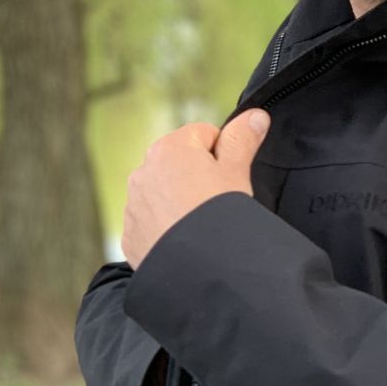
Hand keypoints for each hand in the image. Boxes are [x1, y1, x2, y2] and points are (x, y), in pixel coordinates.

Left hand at [121, 109, 270, 268]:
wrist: (197, 269)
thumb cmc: (218, 217)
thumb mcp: (237, 173)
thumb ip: (243, 139)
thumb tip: (255, 116)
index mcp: (171, 148)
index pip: (204, 134)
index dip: (224, 154)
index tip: (230, 177)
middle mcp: (144, 170)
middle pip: (181, 162)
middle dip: (199, 176)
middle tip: (219, 202)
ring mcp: (134, 203)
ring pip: (164, 192)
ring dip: (181, 201)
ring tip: (201, 224)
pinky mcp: (131, 233)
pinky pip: (152, 221)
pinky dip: (166, 227)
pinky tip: (185, 240)